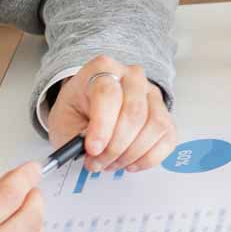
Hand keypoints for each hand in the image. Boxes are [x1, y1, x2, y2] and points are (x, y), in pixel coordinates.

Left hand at [44, 54, 178, 173]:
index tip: (92, 149)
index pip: (109, 95)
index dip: (102, 126)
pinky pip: (167, 138)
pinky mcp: (165, 114)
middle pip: (134, 112)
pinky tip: (130, 162)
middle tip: (98, 162)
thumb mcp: (63, 120)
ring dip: (131, 153)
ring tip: (111, 162)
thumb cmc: (78, 111)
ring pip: (154, 126)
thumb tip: (95, 150)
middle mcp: (133, 77)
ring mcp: (153, 94)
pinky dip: (148, 158)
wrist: (90, 107)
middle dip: (115, 146)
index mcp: (102, 69)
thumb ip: (75, 135)